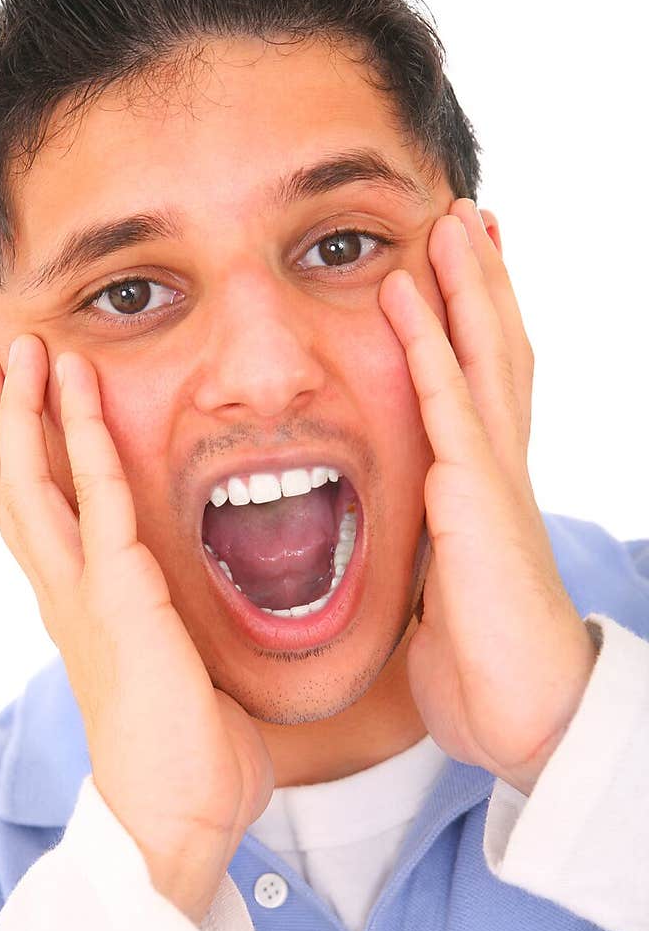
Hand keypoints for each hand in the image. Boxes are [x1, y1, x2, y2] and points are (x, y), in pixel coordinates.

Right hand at [0, 334, 273, 922]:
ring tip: (17, 343)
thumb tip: (192, 615)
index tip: (5, 390)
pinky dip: (82, 440)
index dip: (12, 446)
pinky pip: (97, 504)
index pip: (30, 508)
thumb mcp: (169, 670)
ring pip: (30, 482)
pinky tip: (78, 389)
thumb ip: (167, 628)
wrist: (174, 822)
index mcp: (76, 606)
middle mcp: (63, 592)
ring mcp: (81, 596)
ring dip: (22, 408)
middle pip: (8, 482)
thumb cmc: (184, 756)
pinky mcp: (117, 601)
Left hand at [378, 199, 599, 796]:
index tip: (460, 273)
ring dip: (464, 286)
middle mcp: (495, 471)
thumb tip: (411, 543)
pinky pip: (446, 404)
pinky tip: (405, 294)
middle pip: (496, 354)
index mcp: (484, 491)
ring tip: (447, 221)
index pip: (485, 390)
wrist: (525, 713)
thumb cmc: (482, 662)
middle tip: (466, 216)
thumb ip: (432, 550)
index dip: (477, 328)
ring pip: (482, 359)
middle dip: (481, 284)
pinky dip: (427, 344)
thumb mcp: (447, 590)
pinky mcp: (472, 499)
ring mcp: (489, 479)